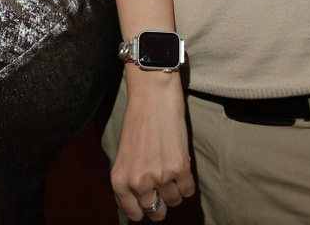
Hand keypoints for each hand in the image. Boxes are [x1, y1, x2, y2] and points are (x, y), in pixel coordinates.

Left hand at [111, 74, 194, 221]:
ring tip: (171, 168)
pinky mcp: (179, 168)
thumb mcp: (124, 156)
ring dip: (176, 189)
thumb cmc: (137, 122)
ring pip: (175, 200)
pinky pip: (188, 190)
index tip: (150, 204)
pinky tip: (181, 166)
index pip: (134, 213)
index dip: (144, 210)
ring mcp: (159, 176)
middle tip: (164, 192)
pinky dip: (187, 182)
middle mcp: (138, 182)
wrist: (153, 97)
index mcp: (120, 181)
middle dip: (162, 205)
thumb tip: (142, 202)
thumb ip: (130, 179)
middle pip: (156, 212)